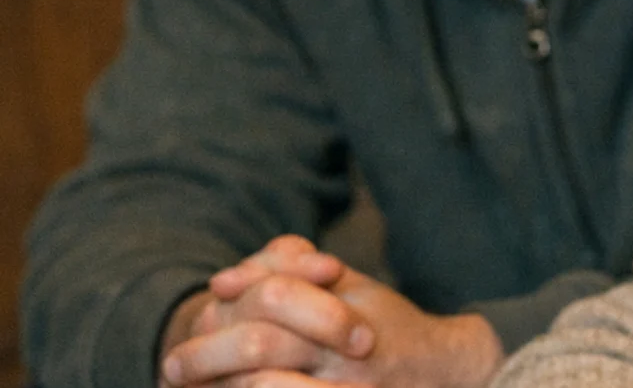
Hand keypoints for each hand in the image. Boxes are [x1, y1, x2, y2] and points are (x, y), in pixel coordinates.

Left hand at [163, 236, 501, 387]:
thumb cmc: (389, 327)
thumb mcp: (353, 286)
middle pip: (259, 343)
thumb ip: (295, 269)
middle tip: (172, 368)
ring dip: (223, 387)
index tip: (207, 303)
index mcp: (344, 310)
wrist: (447, 374)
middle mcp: (345, 353)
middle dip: (204, 355)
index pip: (274, 294)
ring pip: (263, 386)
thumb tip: (229, 277)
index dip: (233, 297)